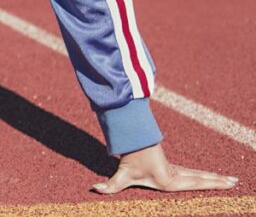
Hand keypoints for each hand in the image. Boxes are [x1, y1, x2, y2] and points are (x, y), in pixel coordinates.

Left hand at [92, 143, 237, 193]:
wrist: (130, 141)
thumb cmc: (127, 159)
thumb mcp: (120, 174)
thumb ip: (110, 185)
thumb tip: (95, 190)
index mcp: (169, 179)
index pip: (195, 182)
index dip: (211, 183)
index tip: (226, 184)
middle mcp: (176, 175)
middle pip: (201, 177)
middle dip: (219, 181)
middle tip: (236, 182)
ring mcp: (176, 170)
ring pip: (199, 174)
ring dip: (215, 177)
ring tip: (232, 180)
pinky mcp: (173, 168)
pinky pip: (193, 172)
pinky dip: (205, 175)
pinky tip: (213, 177)